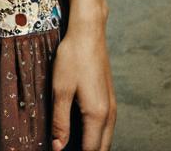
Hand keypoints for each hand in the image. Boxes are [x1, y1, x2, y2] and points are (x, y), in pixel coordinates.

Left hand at [50, 16, 116, 150]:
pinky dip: (97, 136)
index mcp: (96, 115)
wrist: (89, 32)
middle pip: (102, 149)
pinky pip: (106, 127)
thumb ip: (60, 122)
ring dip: (93, 146)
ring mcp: (111, 105)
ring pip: (106, 139)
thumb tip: (58, 148)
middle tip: (67, 150)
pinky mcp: (109, 97)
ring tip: (74, 145)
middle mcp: (109, 113)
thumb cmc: (73, 57)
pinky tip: (83, 132)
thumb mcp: (60, 89)